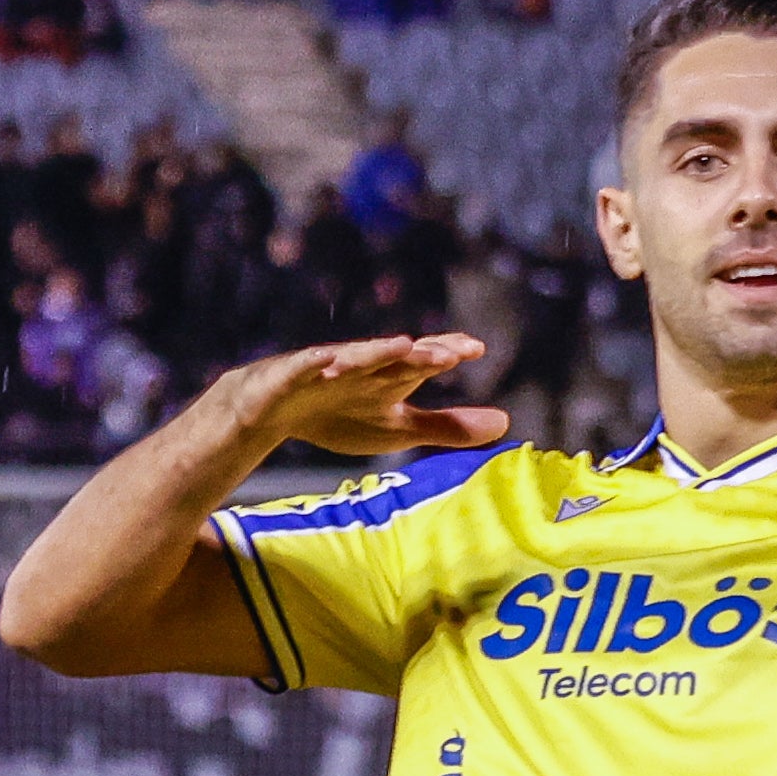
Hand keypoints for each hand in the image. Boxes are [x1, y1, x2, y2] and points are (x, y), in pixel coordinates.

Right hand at [229, 334, 506, 461]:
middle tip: (452, 353)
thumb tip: (506, 422)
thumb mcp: (398, 428)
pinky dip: (317, 364)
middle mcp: (362, 365)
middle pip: (396, 356)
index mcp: (389, 377)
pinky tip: (328, 362)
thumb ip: (448, 426)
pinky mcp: (290, 375)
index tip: (477, 349)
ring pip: (354, 357)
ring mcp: (325, 367)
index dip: (447, 352)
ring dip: (377, 352)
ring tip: (402, 347)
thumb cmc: (340, 413)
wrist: (270, 412)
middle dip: (421, 353)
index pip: (422, 360)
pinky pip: (304, 367)